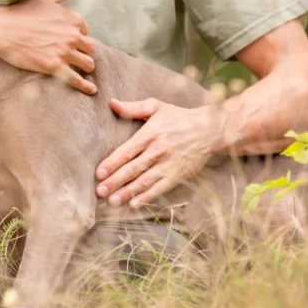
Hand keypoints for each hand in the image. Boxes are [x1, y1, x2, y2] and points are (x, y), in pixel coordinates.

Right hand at [0, 0, 98, 94]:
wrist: (0, 30)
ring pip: (88, 63)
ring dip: (86, 67)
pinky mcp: (55, 67)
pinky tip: (91, 90)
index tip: (70, 40)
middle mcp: (72, 35)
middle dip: (84, 52)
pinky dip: (86, 86)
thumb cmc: (21, 11)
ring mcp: (64, 52)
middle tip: (76, 56)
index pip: (85, 30)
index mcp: (73, 18)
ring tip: (82, 71)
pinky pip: (77, 80)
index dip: (78, 35)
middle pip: (90, 47)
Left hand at [97, 98, 223, 206]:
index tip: (98, 173)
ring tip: (112, 201)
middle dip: (115, 181)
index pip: (127, 151)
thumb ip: (133, 107)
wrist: (209, 130)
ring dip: (127, 193)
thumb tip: (112, 103)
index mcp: (151, 133)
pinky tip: (134, 204)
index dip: (112, 163)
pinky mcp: (178, 175)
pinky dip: (147, 197)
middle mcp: (158, 150)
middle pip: (133, 169)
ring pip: (144, 181)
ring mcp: (168, 165)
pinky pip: (160, 188)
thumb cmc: (179, 117)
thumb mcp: (156, 107)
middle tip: (99, 192)